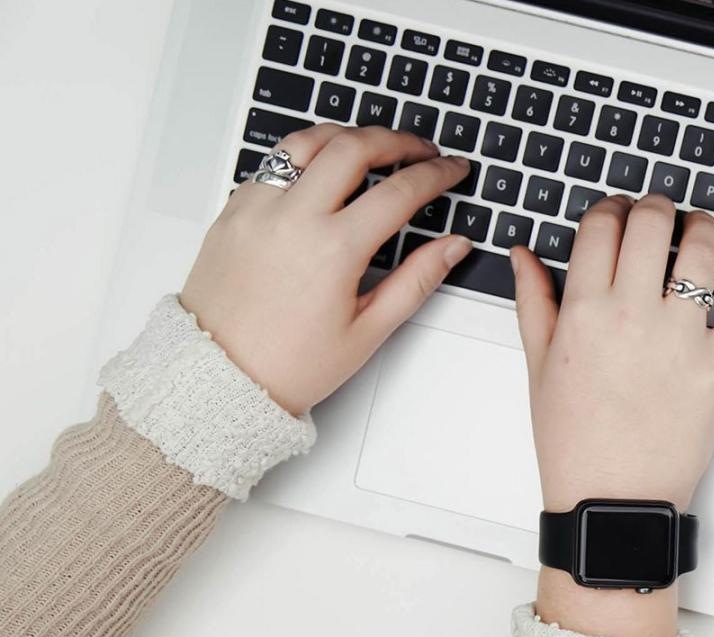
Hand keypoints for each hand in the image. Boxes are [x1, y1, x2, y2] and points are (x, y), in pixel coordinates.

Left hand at [180, 125, 472, 414]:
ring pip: (307, 142)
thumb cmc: (287, 364)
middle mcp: (292, 218)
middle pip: (353, 147)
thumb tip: (452, 246)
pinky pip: (272, 165)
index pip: (400, 191)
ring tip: (371, 146)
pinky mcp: (232, 212)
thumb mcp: (368, 331)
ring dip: (346, 136)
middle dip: (397, 140)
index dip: (436, 173)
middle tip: (420, 149)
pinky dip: (305, 158)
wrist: (217, 378)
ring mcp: (256, 209)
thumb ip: (417, 280)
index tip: (452, 169)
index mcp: (333, 250)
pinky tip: (322, 173)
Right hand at [511, 194, 713, 636]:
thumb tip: (524, 254)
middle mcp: (633, 315)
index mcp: (584, 312)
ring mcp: (682, 338)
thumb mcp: (539, 367)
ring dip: (703, 227)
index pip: (602, 225)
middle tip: (659, 213)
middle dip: (656, 206)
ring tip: (699, 228)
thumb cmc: (575, 442)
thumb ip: (534, 301)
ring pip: (702, 251)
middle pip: (652, 223)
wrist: (613, 500)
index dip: (611, 208)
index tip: (618, 213)